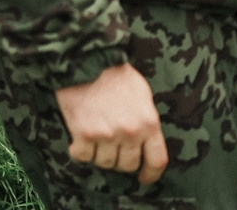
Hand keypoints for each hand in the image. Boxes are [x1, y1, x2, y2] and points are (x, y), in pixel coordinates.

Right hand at [56, 62, 166, 184]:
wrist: (83, 58)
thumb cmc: (113, 73)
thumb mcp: (142, 93)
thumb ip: (147, 119)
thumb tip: (147, 142)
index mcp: (149, 122)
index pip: (157, 160)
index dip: (151, 174)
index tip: (144, 178)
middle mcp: (130, 132)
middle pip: (128, 165)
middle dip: (120, 161)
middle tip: (112, 149)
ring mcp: (107, 134)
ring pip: (105, 163)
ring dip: (99, 155)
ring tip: (94, 139)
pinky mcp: (84, 133)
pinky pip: (83, 156)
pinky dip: (80, 151)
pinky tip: (79, 140)